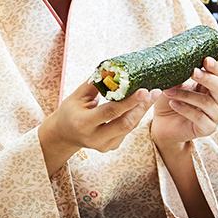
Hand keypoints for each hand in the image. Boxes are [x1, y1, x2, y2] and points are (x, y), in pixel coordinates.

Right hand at [42, 80, 158, 155]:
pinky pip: (127, 131)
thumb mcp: (76, 96)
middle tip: (153, 92)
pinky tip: (141, 106)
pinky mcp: (111, 147)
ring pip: (129, 127)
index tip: (144, 90)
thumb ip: (94, 85)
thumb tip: (112, 70)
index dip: (129, 102)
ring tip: (152, 96)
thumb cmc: (69, 111)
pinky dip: (135, 117)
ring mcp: (104, 145)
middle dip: (141, 107)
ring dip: (141, 111)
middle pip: (126, 123)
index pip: (110, 112)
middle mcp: (95, 137)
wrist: (64, 134)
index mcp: (83, 123)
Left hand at [150, 55, 217, 145]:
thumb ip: (178, 76)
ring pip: (207, 103)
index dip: (214, 67)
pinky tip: (173, 103)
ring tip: (169, 91)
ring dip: (186, 95)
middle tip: (192, 71)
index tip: (205, 59)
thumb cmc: (168, 102)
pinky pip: (199, 118)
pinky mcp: (208, 129)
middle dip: (206, 78)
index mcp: (211, 88)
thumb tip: (176, 61)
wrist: (161, 125)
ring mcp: (215, 116)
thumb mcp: (172, 86)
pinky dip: (185, 109)